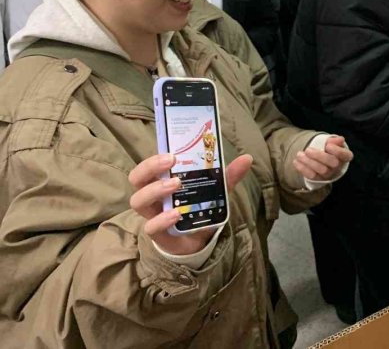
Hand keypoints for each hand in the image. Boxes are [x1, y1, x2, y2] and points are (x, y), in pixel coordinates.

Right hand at [129, 153, 252, 255]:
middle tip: (171, 162)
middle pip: (137, 178)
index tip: (172, 153)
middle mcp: (154, 196)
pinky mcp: (159, 234)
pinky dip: (162, 219)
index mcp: (163, 181)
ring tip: (176, 184)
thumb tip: (247, 158)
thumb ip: (229, 176)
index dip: (153, 158)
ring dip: (155, 190)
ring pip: (138, 201)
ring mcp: (153, 214)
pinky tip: (177, 214)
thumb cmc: (200, 209)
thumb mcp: (216, 191)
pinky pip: (150, 227)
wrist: (198, 241)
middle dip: (150, 167)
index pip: (148, 166)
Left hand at [294, 136, 353, 181]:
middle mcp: (338, 167)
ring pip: (321, 170)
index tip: (328, 145)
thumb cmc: (327, 149)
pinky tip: (296, 162)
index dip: (337, 151)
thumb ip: (334, 141)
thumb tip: (340, 139)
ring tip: (299, 154)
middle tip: (308, 150)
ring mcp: (328, 174)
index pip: (345, 155)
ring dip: (309, 162)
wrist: (321, 159)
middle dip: (319, 156)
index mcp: (344, 156)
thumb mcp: (331, 142)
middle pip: (332, 163)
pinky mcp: (319, 179)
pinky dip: (303, 168)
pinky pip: (311, 176)